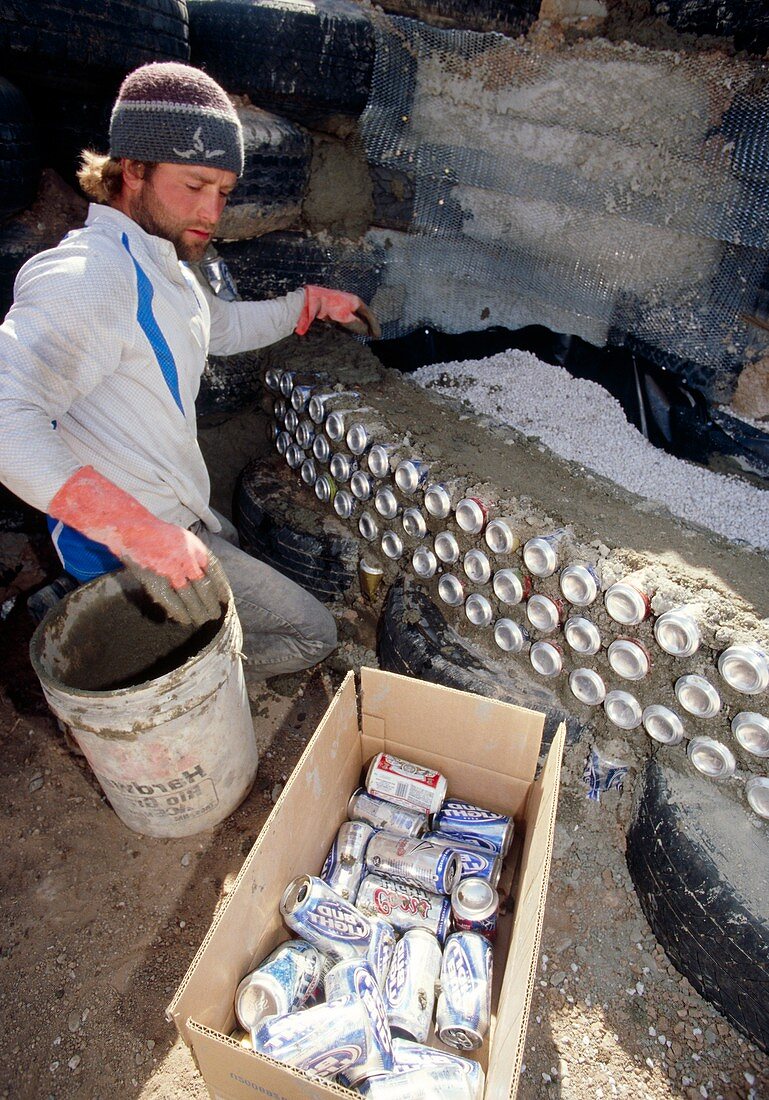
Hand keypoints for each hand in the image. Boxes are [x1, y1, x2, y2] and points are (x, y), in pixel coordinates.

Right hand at [48, 467, 230, 625]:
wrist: (130, 528)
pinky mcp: (155, 579)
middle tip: (215, 615)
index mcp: (196, 546)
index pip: (215, 571)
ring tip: (203, 620)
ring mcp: (171, 569)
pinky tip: (185, 619)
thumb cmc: (156, 534)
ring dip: (198, 611)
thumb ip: (195, 556)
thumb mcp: (183, 539)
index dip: (221, 588)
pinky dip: (179, 611)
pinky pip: (171, 600)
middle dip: (210, 603)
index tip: (225, 600)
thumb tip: (204, 578)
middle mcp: (187, 557)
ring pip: (190, 596)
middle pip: (204, 586)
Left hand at [296, 285, 380, 339]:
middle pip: (361, 314)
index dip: (373, 324)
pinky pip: (345, 319)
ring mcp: (340, 306)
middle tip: (374, 336)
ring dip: (359, 326)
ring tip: (365, 335)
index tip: (378, 335)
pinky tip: (351, 332)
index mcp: (353, 300)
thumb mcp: (344, 317)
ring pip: (353, 317)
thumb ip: (356, 324)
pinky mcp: (332, 311)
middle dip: (367, 325)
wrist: (307, 303)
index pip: (367, 312)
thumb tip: (366, 331)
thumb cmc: (327, 307)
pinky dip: (350, 326)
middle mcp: (348, 301)